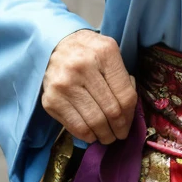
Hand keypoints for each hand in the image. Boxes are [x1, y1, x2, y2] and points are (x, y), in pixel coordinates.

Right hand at [42, 30, 137, 144]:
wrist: (56, 45)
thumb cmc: (89, 52)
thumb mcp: (110, 54)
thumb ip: (122, 77)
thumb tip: (130, 111)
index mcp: (104, 52)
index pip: (125, 95)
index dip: (130, 116)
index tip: (128, 124)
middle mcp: (82, 65)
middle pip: (111, 111)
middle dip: (119, 129)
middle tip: (119, 134)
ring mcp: (64, 83)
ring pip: (94, 123)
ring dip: (104, 135)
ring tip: (107, 136)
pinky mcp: (51, 99)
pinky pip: (76, 127)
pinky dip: (88, 135)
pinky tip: (91, 132)